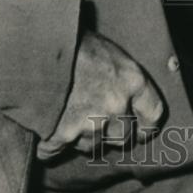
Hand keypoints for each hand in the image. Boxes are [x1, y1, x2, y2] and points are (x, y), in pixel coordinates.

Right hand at [36, 32, 164, 159]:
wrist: (39, 41)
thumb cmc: (75, 40)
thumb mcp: (109, 52)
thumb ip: (121, 79)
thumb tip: (125, 99)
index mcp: (132, 81)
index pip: (153, 114)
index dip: (146, 126)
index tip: (141, 132)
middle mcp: (116, 105)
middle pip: (122, 137)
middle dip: (110, 134)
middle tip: (96, 124)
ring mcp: (90, 122)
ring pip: (91, 146)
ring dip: (81, 139)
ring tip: (67, 118)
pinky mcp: (62, 133)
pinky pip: (54, 152)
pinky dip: (48, 147)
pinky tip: (44, 135)